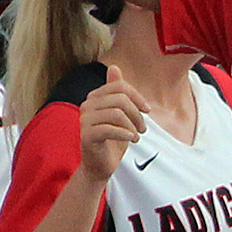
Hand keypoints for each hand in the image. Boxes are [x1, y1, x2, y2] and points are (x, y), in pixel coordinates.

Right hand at [77, 64, 147, 180]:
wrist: (101, 166)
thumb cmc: (113, 139)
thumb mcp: (120, 113)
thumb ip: (117, 93)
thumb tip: (114, 66)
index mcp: (95, 97)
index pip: (119, 86)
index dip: (137, 97)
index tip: (147, 110)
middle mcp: (87, 105)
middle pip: (120, 99)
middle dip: (137, 114)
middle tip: (143, 129)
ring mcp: (85, 120)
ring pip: (117, 113)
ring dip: (133, 126)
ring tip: (137, 136)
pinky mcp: (87, 135)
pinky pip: (109, 129)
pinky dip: (125, 134)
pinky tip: (131, 139)